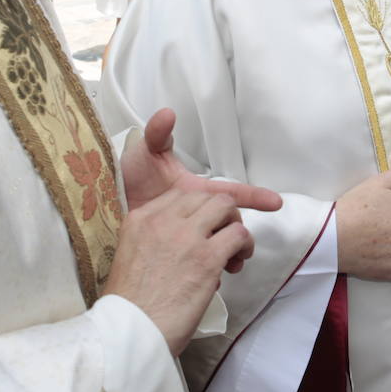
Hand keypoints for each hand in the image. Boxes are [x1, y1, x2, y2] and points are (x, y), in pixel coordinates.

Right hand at [102, 188, 251, 355]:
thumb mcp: (130, 258)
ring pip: (226, 206)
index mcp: (139, 220)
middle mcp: (162, 221)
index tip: (204, 227)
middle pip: (204, 196)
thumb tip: (191, 246)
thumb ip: (156, 242)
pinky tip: (239, 260)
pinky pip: (238, 234)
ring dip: (235, 224)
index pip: (179, 195)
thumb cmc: (130, 307)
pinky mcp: (207, 257)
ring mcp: (186, 237)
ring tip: (235, 248)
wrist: (130, 332)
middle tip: (223, 236)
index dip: (198, 209)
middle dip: (219, 212)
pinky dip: (245, 244)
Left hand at [120, 110, 282, 272]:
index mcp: (199, 192)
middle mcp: (200, 213)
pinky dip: (209, 269)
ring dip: (229, 255)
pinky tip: (210, 278)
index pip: (233, 195)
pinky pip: (201, 262)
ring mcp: (191, 233)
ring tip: (230, 268)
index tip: (277, 203)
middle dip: (241, 236)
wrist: (113, 209)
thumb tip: (167, 113)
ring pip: (220, 245)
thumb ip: (158, 134)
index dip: (256, 197)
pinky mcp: (180, 252)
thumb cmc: (135, 177)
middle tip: (242, 254)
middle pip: (231, 224)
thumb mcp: (145, 152)